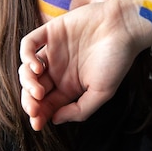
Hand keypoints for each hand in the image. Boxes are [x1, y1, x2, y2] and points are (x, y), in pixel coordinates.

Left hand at [19, 1, 141, 130]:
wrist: (125, 27)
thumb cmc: (118, 60)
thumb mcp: (103, 92)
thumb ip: (80, 109)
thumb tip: (54, 120)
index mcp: (69, 86)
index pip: (46, 104)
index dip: (39, 115)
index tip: (37, 124)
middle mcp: (58, 69)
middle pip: (33, 89)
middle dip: (30, 102)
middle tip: (34, 109)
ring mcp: (53, 50)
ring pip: (26, 69)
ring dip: (27, 83)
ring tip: (38, 90)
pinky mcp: (51, 32)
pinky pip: (28, 44)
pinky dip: (26, 57)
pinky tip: (36, 68)